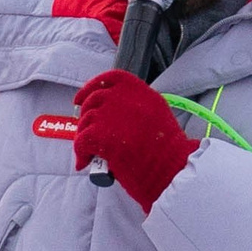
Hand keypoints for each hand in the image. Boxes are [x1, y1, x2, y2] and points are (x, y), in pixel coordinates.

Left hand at [75, 71, 193, 211]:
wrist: (171, 171)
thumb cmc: (167, 152)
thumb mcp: (158, 115)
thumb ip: (137, 106)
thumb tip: (110, 112)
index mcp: (141, 91)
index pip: (109, 79)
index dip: (91, 87)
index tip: (81, 99)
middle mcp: (125, 98)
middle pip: (93, 100)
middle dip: (85, 116)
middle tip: (86, 133)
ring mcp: (112, 115)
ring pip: (86, 121)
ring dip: (83, 137)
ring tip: (89, 153)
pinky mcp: (103, 135)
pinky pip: (82, 140)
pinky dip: (80, 152)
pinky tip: (84, 162)